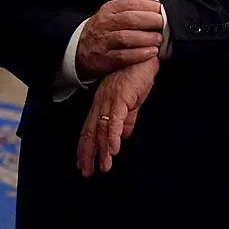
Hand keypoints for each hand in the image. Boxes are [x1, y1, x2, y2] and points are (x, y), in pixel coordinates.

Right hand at [74, 0, 164, 79]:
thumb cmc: (103, 31)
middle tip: (164, 25)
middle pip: (130, 19)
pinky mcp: (104, 58)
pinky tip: (150, 53)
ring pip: (126, 37)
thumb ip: (133, 7)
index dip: (150, 7)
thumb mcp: (113, 13)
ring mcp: (103, 41)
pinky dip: (139, 54)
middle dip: (151, 21)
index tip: (163, 11)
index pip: (131, 4)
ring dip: (146, 38)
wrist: (80, 50)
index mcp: (109, 9)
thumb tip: (154, 3)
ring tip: (159, 40)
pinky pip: (123, 56)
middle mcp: (105, 23)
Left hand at [78, 57, 158, 176]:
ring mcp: (109, 100)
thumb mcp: (133, 102)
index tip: (83, 162)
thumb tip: (123, 136)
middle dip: (88, 153)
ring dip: (103, 150)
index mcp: (102, 103)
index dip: (86, 146)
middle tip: (86, 171)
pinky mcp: (121, 97)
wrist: (145, 56)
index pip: (90, 129)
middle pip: (91, 131)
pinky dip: (113, 135)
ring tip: (104, 166)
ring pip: (102, 129)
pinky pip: (115, 120)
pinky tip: (114, 149)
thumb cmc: (138, 76)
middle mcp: (101, 102)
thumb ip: (127, 119)